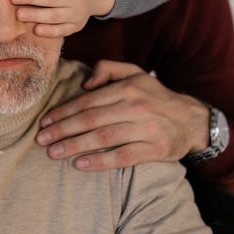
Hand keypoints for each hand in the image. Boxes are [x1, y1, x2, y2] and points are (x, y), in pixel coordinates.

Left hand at [36, 60, 209, 168]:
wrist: (192, 119)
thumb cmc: (155, 96)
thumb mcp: (134, 73)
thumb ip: (107, 68)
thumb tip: (85, 83)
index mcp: (128, 88)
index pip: (88, 100)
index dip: (64, 111)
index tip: (45, 121)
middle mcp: (136, 106)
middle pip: (91, 119)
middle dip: (63, 130)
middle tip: (42, 139)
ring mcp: (146, 128)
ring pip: (104, 138)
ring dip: (75, 146)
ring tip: (54, 153)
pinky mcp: (154, 148)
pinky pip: (123, 156)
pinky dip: (100, 161)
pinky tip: (81, 164)